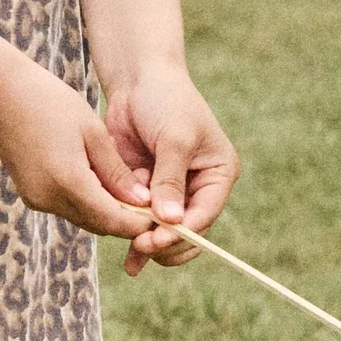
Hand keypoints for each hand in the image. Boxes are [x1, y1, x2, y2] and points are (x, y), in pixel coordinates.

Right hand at [0, 60, 160, 244]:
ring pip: (84, 218)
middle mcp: (49, 199)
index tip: (160, 214)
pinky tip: (100, 180)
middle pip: (99, 225)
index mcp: (68, 183)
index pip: (113, 221)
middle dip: (126, 219)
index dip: (139, 223)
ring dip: (107, 210)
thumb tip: (143, 202)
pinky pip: (67, 207)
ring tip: (128, 187)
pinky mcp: (30, 195)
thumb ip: (117, 173)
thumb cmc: (52, 103)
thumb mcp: (94, 133)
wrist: (2, 93)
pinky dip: (88, 201)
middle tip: (151, 201)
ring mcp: (36, 199)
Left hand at [101, 61, 239, 277]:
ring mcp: (170, 191)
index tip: (156, 241)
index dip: (183, 233)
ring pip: (162, 231)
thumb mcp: (174, 139)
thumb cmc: (166, 101)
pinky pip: (139, 220)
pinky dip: (130, 231)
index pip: (205, 214)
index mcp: (217, 175)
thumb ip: (170, 180)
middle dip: (165, 243)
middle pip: (187, 230)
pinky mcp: (144, 189)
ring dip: (147, 245)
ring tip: (132, 260)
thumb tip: (170, 221)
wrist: (137, 80)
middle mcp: (197, 187)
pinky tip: (123, 252)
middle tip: (141, 247)